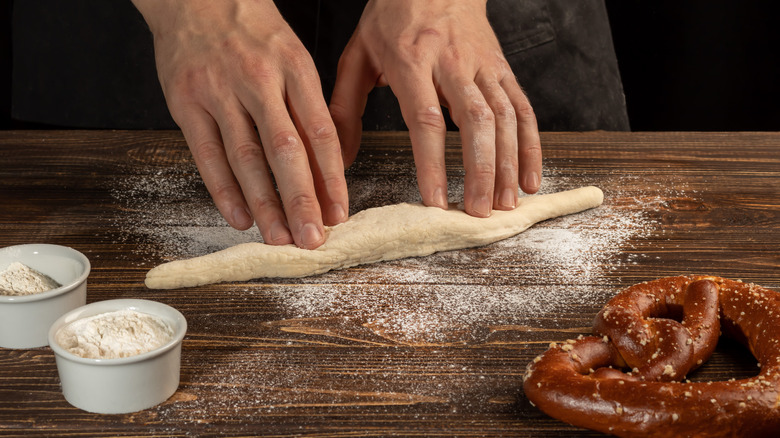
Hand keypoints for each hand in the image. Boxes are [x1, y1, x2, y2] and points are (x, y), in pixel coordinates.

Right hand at [132, 0, 348, 248]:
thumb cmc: (254, 33)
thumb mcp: (292, 58)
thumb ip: (307, 109)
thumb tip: (328, 166)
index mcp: (295, 68)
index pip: (320, 133)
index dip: (332, 178)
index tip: (339, 213)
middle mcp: (259, 81)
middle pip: (285, 151)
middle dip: (301, 200)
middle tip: (312, 239)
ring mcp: (219, 91)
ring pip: (246, 158)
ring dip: (265, 204)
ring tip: (279, 237)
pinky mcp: (185, 102)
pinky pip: (206, 154)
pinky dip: (223, 190)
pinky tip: (239, 217)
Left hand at [330, 0, 541, 215]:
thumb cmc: (392, 17)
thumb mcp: (358, 55)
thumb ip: (345, 108)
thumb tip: (338, 159)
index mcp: (411, 59)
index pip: (426, 118)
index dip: (432, 163)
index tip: (436, 201)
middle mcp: (453, 62)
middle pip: (475, 121)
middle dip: (481, 170)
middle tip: (479, 212)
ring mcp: (483, 65)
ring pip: (505, 117)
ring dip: (509, 163)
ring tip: (506, 204)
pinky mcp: (502, 68)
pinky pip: (523, 108)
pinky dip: (531, 145)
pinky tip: (531, 178)